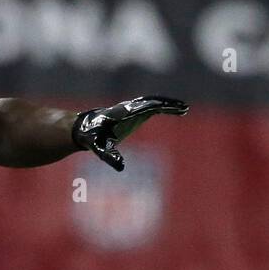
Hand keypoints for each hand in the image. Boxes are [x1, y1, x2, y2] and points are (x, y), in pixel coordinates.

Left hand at [72, 95, 188, 171]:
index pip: (145, 107)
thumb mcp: (98, 149)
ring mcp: (132, 108)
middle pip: (152, 102)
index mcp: (123, 113)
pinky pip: (151, 107)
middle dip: (169, 104)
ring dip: (168, 104)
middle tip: (184, 108)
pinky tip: (173, 110)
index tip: (172, 108)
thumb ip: (109, 156)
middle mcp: (129, 108)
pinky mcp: (133, 112)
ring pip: (153, 102)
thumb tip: (121, 167)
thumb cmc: (92, 139)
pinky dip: (162, 107)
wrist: (84, 129)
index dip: (159, 107)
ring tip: (184, 109)